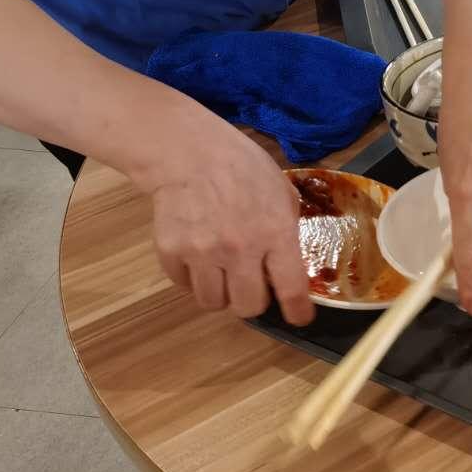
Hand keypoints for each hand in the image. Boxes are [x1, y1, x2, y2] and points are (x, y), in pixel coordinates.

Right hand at [138, 116, 313, 324]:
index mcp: (275, 233)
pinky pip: (185, 285)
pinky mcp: (172, 252)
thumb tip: (288, 262)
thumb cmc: (243, 167)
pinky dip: (193, 279)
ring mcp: (202, 253)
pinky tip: (199, 257)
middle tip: (252, 287)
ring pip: (213, 302)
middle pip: (248, 306)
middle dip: (254, 302)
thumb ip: (287, 228)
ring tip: (223, 272)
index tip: (299, 318)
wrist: (189, 153)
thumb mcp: (282, 191)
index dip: (298, 311)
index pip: (291, 288)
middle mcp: (240, 249)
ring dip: (221, 293)